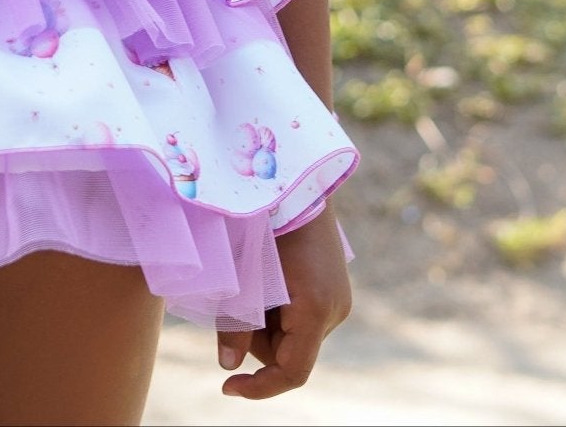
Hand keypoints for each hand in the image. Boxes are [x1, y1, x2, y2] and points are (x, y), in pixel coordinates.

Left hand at [217, 204, 351, 400]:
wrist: (294, 179)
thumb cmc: (263, 222)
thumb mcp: (243, 274)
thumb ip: (235, 323)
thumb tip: (228, 367)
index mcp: (316, 309)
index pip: (292, 372)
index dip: (260, 387)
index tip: (227, 387)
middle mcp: (335, 310)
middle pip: (289, 352)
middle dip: (257, 339)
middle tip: (233, 301)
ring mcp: (338, 299)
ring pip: (294, 335)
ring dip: (266, 322)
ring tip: (250, 278)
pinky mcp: (334, 289)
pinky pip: (301, 316)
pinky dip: (278, 309)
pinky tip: (264, 276)